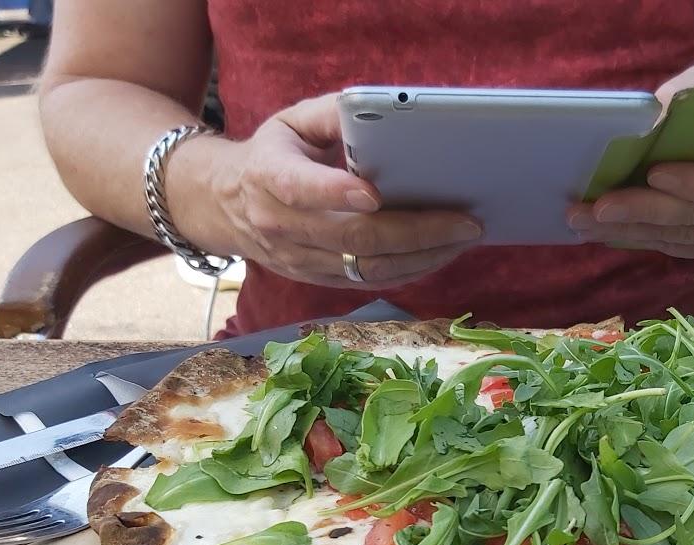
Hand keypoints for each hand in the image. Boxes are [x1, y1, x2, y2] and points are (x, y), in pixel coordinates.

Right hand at [165, 93, 481, 288]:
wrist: (227, 207)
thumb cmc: (270, 157)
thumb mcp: (290, 122)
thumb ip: (332, 114)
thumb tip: (383, 113)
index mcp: (269, 178)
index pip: (301, 189)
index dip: (336, 193)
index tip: (376, 194)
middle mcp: (282, 227)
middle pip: (353, 238)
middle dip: (416, 232)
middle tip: (466, 222)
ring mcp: (299, 260)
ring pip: (366, 268)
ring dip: (422, 258)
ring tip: (464, 239)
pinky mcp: (316, 279)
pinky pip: (367, 282)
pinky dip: (409, 271)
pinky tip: (439, 254)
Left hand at [568, 65, 693, 262]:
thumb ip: (687, 95)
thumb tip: (647, 115)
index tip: (654, 173)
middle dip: (638, 212)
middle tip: (593, 209)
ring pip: (678, 236)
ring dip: (626, 230)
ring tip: (583, 222)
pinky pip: (675, 247)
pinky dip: (637, 238)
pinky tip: (603, 232)